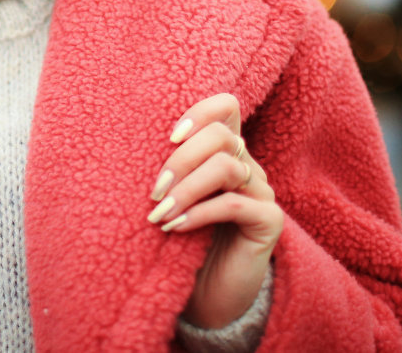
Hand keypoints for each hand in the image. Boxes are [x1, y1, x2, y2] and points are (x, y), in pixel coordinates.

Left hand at [147, 92, 281, 328]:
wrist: (207, 294)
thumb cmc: (182, 241)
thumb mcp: (171, 197)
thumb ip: (168, 169)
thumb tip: (132, 141)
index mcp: (225, 152)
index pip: (226, 107)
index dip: (200, 111)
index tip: (169, 136)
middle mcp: (248, 166)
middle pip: (221, 136)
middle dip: (180, 160)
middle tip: (154, 192)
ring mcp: (262, 192)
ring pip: (226, 167)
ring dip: (186, 189)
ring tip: (160, 214)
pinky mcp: (270, 222)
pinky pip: (235, 204)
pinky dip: (200, 212)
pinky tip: (176, 227)